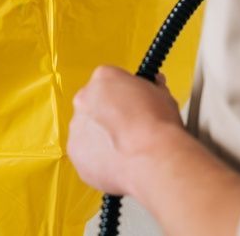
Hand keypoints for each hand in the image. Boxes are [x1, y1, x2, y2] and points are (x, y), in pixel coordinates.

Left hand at [67, 66, 184, 196]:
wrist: (154, 159)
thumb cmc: (158, 127)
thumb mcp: (163, 95)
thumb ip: (151, 88)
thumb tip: (154, 87)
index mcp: (104, 78)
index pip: (109, 80)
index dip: (123, 94)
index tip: (132, 103)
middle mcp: (84, 99)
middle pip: (93, 104)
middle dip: (108, 114)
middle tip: (130, 127)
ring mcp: (77, 127)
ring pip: (88, 130)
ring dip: (102, 137)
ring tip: (126, 148)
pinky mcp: (75, 152)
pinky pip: (85, 153)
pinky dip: (98, 158)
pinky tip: (119, 162)